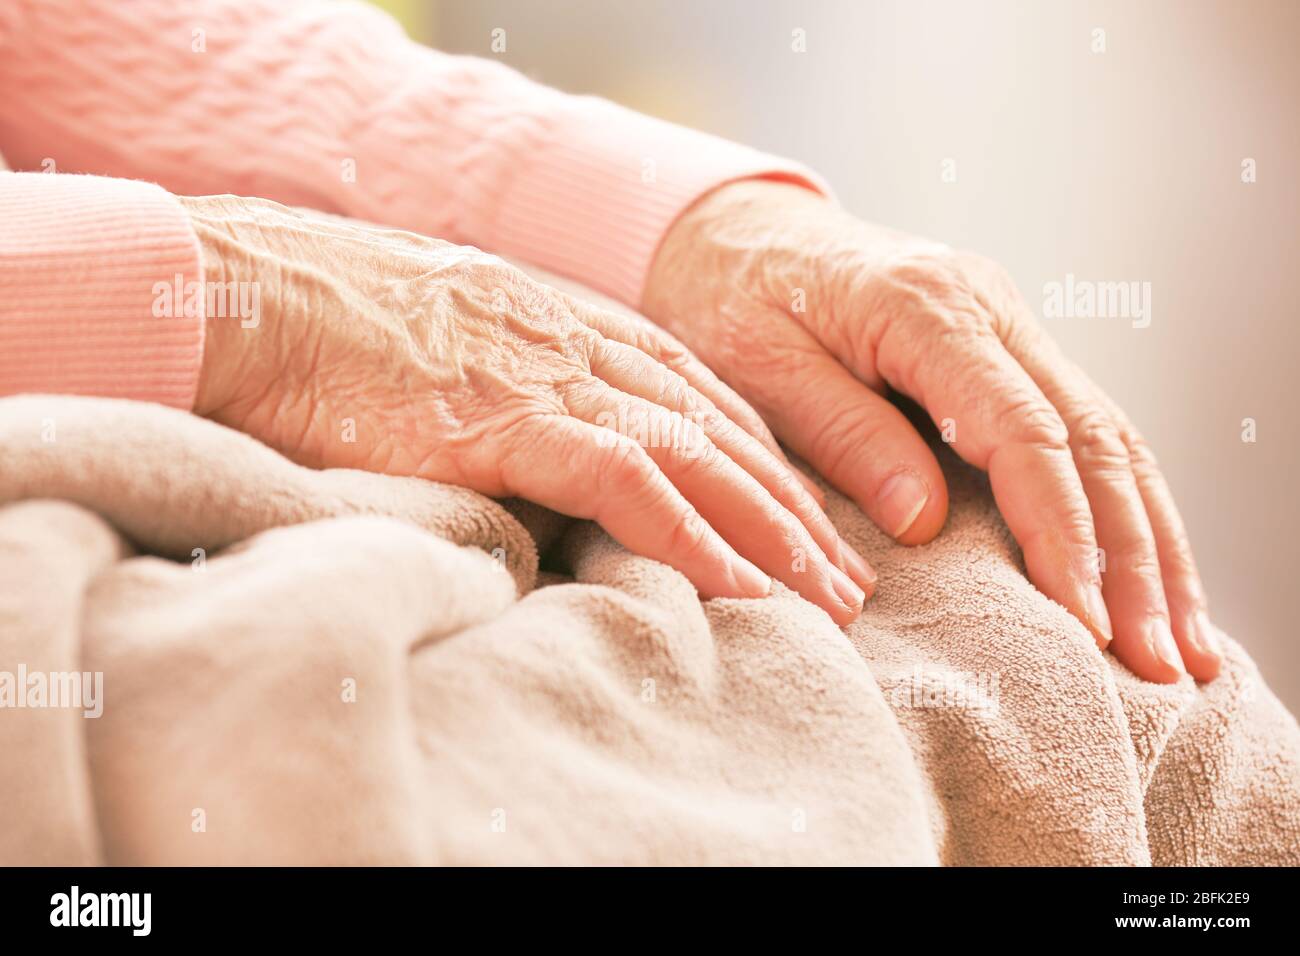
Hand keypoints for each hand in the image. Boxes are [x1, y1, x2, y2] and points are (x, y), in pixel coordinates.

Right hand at [182, 195, 874, 621]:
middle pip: (722, 433)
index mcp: (574, 327)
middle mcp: (584, 347)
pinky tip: (741, 586)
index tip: (809, 520)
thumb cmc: (339, 327)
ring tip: (831, 598)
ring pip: (699, 457)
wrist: (260, 294)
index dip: (766, 465)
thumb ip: (517, 387)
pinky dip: (691, 535)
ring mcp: (552, 378)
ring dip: (773, 532)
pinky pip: (625, 480)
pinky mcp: (509, 418)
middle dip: (796, 509)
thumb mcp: (456, 345)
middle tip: (852, 574)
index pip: (703, 401)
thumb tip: (542, 448)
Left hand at [643, 180, 1222, 682]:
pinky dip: (1123, 507)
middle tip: (1163, 663)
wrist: (736, 235)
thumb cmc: (735, 299)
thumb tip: (925, 521)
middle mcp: (990, 310)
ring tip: (1187, 643)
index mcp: (927, 307)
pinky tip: (1149, 573)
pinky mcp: (1005, 352)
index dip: (1061, 532)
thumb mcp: (762, 365)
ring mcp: (1008, 326)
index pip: (1023, 431)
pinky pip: (1084, 431)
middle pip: (1092, 439)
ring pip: (1110, 438)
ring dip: (1153, 544)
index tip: (1083, 621)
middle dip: (1135, 559)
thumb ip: (846, 435)